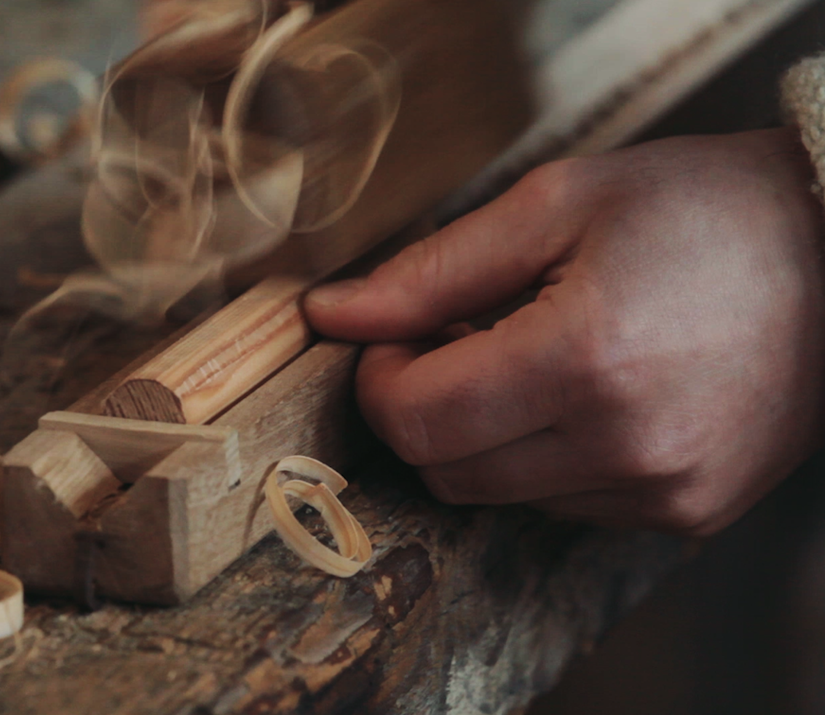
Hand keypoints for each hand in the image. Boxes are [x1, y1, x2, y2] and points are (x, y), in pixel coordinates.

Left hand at [305, 128, 824, 534]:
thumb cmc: (701, 208)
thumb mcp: (555, 205)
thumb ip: (428, 271)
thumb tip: (330, 315)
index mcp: (586, 359)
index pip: (415, 420)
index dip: (378, 381)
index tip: (390, 339)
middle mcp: (628, 447)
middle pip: (447, 471)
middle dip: (422, 408)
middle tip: (452, 341)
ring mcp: (664, 493)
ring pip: (500, 495)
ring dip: (484, 435)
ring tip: (531, 358)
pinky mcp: (690, 515)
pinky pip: (566, 506)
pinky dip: (546, 458)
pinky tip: (585, 395)